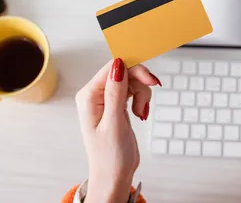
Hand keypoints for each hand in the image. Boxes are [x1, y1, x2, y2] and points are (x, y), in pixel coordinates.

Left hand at [75, 58, 160, 202]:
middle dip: (140, 84)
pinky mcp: (116, 105)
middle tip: (146, 102)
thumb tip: (118, 65)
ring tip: (140, 113)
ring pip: (132, 81)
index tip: (151, 81)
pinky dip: (141, 100)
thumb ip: (115, 93)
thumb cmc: (110, 156)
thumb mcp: (114, 123)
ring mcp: (106, 99)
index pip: (113, 68)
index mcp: (88, 96)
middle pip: (125, 72)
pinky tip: (141, 113)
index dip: (134, 70)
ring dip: (142, 94)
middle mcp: (95, 95)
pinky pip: (133, 91)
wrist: (114, 176)